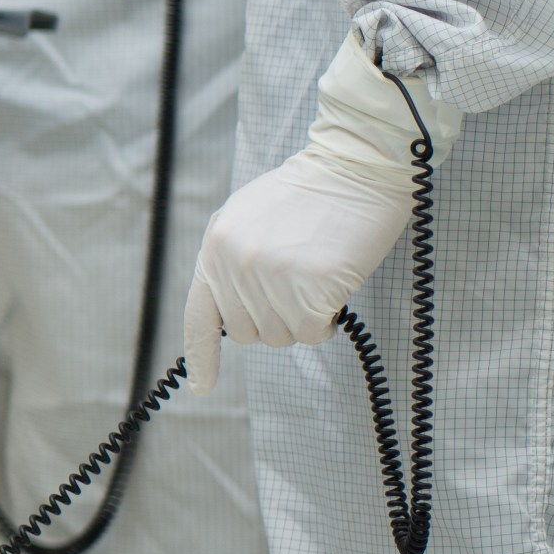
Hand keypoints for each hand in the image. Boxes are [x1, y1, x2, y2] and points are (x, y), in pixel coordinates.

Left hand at [182, 38, 427, 390]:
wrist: (353, 166)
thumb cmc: (307, 195)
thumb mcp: (247, 220)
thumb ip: (231, 262)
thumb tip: (231, 311)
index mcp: (215, 248)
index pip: (200, 315)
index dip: (201, 356)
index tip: (202, 387)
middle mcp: (234, 265)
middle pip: (248, 334)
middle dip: (275, 320)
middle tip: (299, 285)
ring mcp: (270, 278)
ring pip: (282, 337)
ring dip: (304, 319)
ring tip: (316, 276)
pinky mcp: (309, 287)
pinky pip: (313, 333)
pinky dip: (327, 320)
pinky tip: (334, 284)